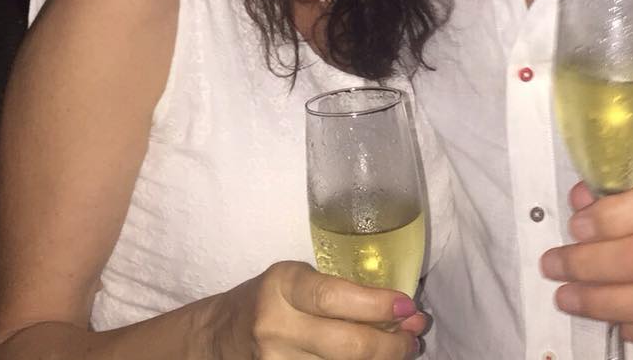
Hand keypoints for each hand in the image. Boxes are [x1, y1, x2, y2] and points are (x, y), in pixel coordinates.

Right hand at [210, 261, 424, 357]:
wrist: (218, 336)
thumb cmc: (268, 299)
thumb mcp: (295, 280)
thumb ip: (337, 290)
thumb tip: (396, 305)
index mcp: (283, 286)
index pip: (334, 298)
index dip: (377, 305)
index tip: (408, 306)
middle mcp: (277, 326)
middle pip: (346, 345)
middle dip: (390, 344)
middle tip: (414, 335)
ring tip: (402, 350)